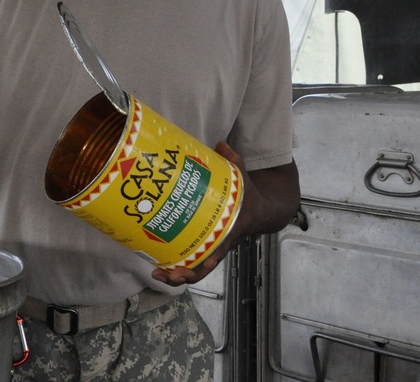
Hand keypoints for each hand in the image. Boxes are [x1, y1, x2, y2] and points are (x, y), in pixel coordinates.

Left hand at [151, 141, 250, 286]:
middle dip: (182, 275)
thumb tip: (221, 143)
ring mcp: (212, 248)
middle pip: (202, 270)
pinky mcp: (206, 245)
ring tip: (156, 273)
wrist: (263, 211)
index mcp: (229, 233)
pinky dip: (177, 262)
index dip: (200, 264)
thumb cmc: (250, 196)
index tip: (183, 268)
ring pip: (195, 269)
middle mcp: (220, 245)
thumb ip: (233, 161)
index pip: (216, 254)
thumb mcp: (244, 179)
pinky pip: (192, 260)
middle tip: (162, 274)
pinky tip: (158, 260)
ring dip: (176, 274)